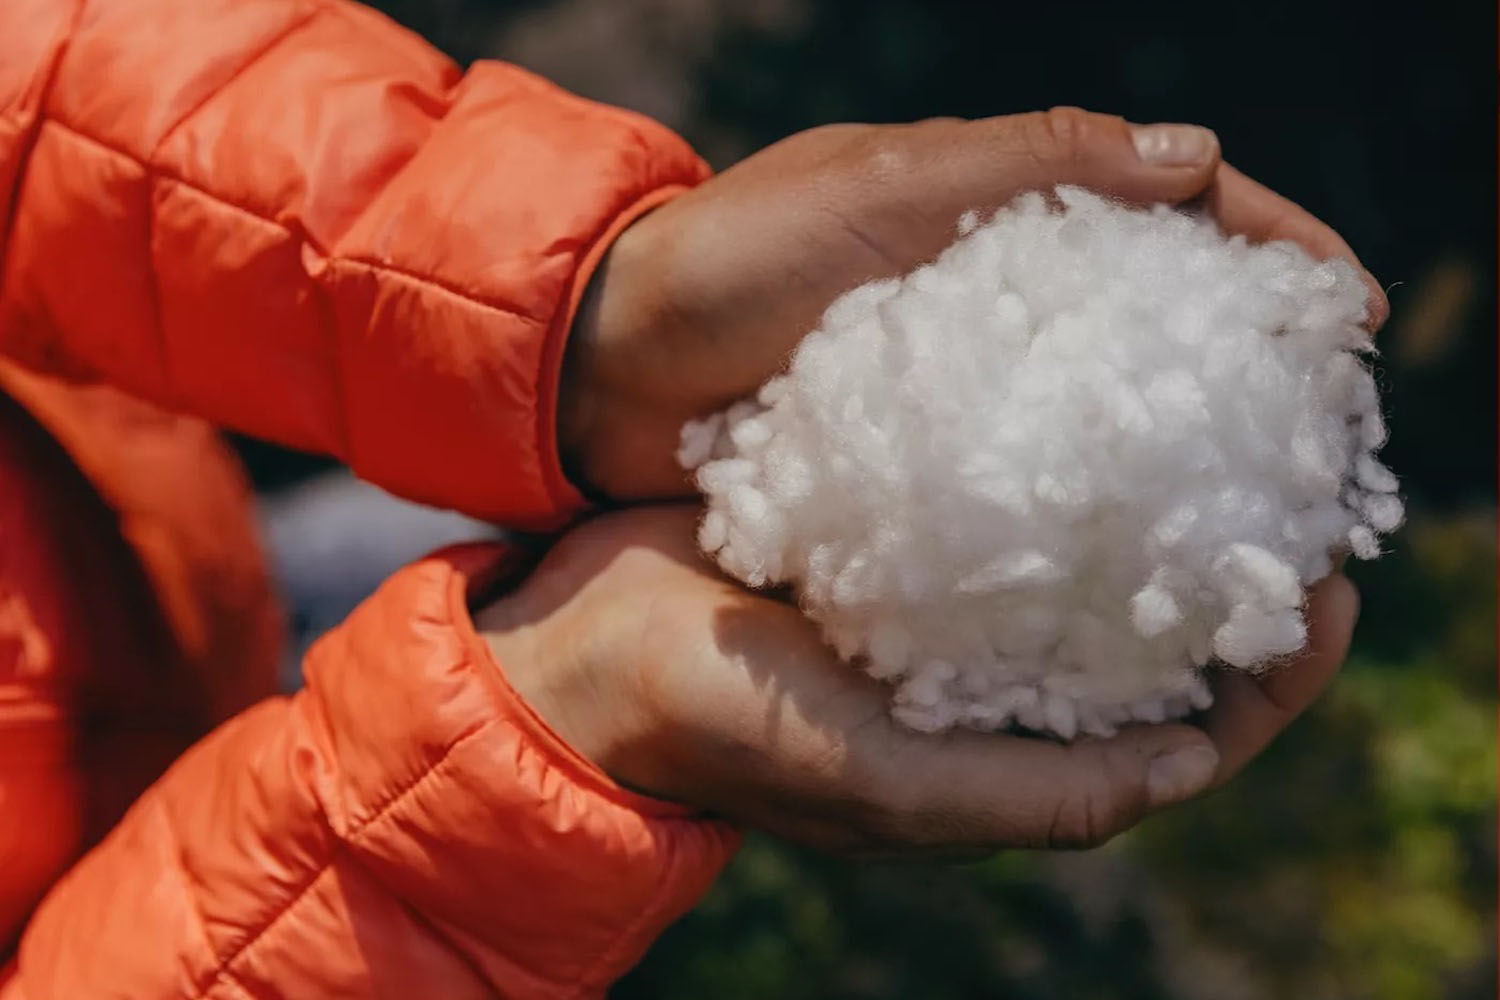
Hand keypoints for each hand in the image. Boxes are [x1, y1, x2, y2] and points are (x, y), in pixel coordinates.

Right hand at [477, 506, 1358, 854]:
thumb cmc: (725, 730)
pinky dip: (1057, 461)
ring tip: (1213, 425)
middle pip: (1148, 640)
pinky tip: (1084, 399)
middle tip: (1292, 485)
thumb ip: (1024, 796)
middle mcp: (987, 684)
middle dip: (1229, 577)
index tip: (1332, 596)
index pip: (1178, 737)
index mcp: (999, 757)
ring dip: (1154, 506)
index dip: (1270, 682)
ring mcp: (943, 606)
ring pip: (1084, 562)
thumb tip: (1190, 768)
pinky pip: (1004, 500)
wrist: (589, 647)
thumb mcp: (876, 779)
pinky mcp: (896, 535)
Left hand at [559, 108, 1387, 499]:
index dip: (1265, 248)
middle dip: (1243, 358)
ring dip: (1175, 445)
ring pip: (1092, 404)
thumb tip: (1194, 157)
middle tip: (1324, 426)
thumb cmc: (732, 256)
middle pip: (1147, 314)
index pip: (1162, 208)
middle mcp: (984, 291)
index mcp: (990, 205)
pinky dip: (1076, 503)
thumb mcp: (884, 186)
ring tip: (1256, 505)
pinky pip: (1016, 476)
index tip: (1344, 312)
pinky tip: (1129, 550)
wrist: (602, 362)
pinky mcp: (910, 457)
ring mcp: (951, 382)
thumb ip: (1030, 162)